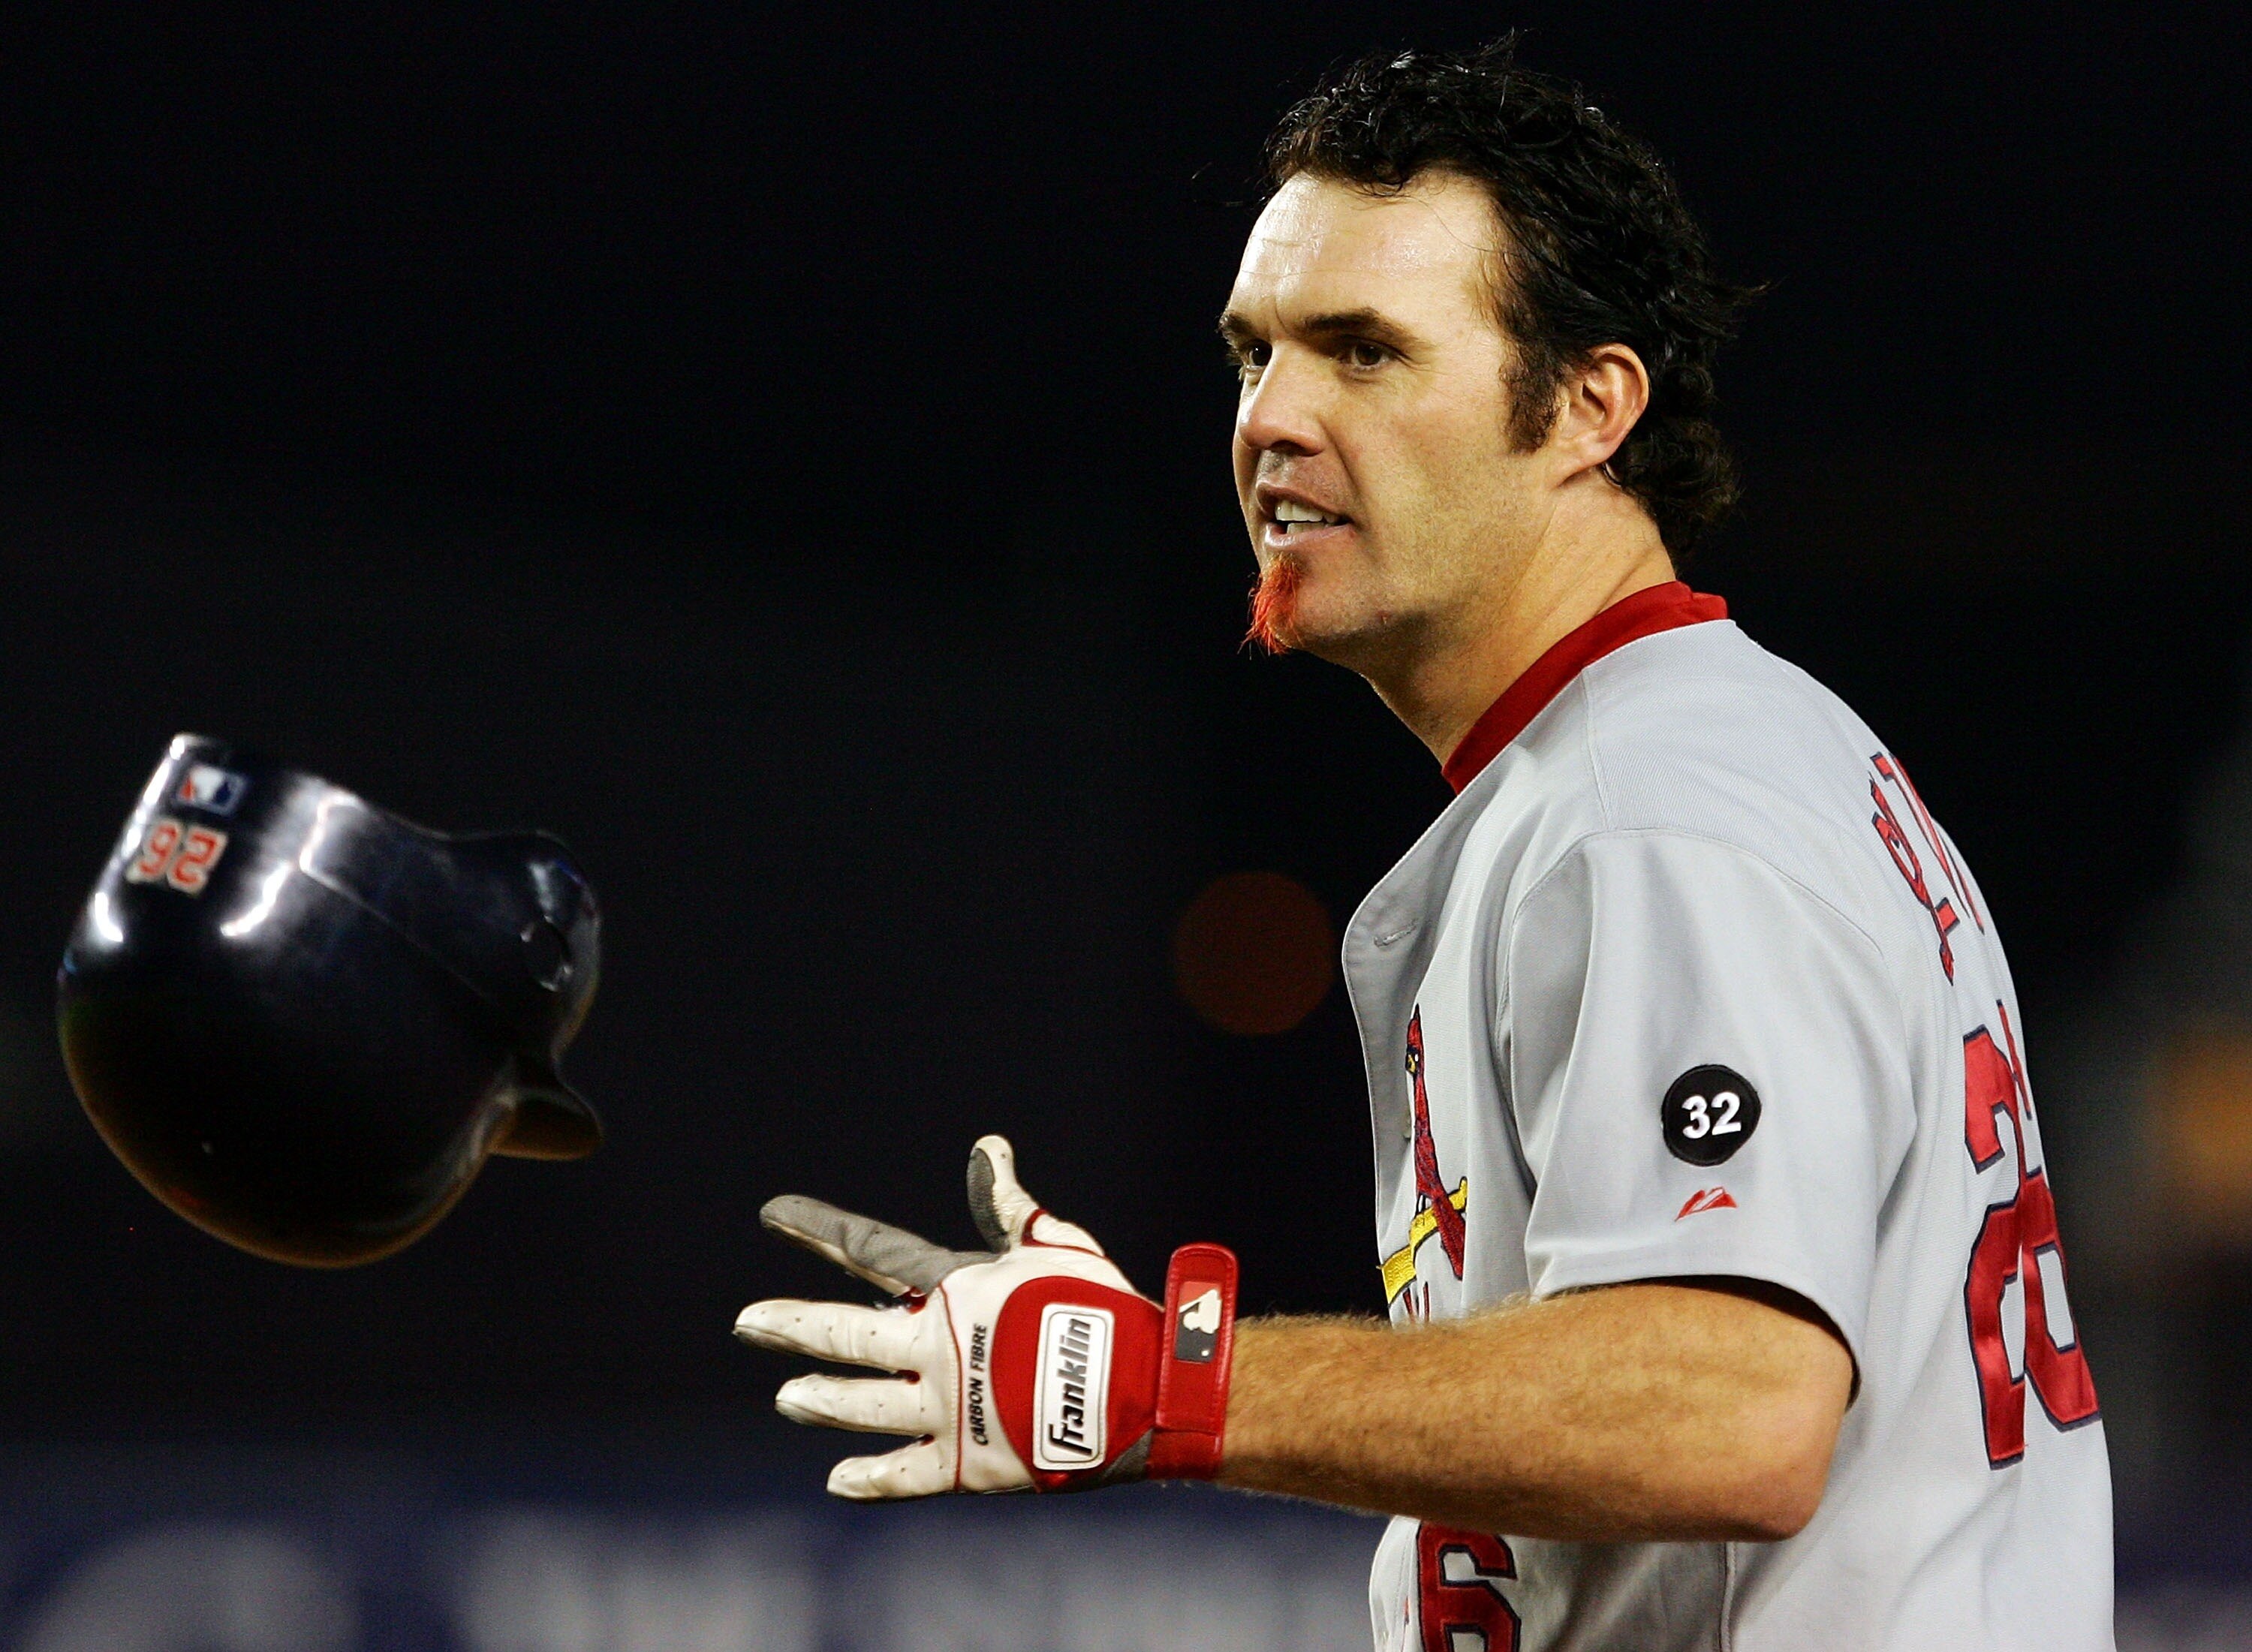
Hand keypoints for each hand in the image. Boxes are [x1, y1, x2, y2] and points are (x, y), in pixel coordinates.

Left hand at [734, 1134, 1237, 1498]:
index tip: (774, 1216)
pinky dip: (870, 1476)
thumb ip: (1006, 1206)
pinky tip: (838, 1478)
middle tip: (748, 1321)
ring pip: (863, 1403)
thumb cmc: (1101, 1306)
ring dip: (822, 1398)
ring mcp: (946, 1408)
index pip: (872, 1250)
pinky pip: (904, 1473)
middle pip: (846, 1333)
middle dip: (793, 1324)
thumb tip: (987, 1146)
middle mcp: (936, 1348)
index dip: (821, 1230)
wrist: (1142, 1387)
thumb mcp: (1051, 1245)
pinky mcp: (967, 1463)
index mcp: (954, 1290)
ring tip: (788, 1398)